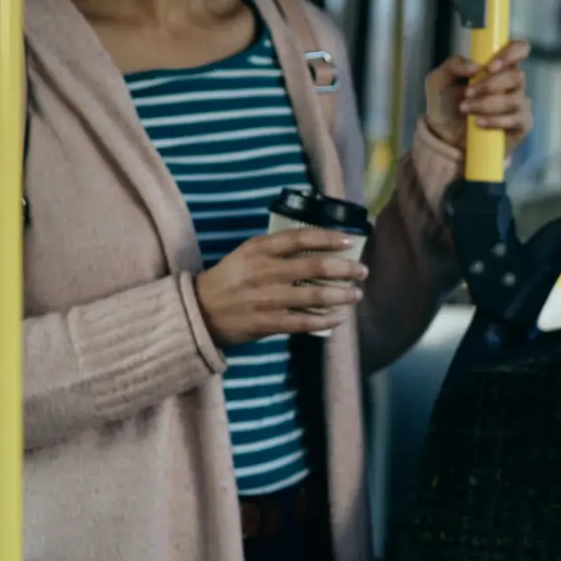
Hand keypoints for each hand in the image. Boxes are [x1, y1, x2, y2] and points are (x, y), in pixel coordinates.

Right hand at [195, 228, 365, 347]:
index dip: (329, 238)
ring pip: (313, 296)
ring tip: (356, 294)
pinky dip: (325, 321)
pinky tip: (339, 318)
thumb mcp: (246, 254)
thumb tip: (318, 248)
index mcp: (258, 249)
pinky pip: (303, 322)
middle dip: (344, 269)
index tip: (349, 241)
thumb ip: (276, 249)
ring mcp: (264, 299)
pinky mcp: (265, 323)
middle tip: (362, 271)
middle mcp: (263, 272)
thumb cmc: (229, 280)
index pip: (301, 237)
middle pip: (314, 267)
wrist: (198, 311)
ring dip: (341, 295)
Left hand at [423, 40, 532, 148]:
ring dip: (487, 104)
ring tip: (467, 109)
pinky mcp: (521, 124)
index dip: (511, 53)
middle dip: (489, 85)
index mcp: (497, 66)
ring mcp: (519, 103)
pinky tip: (478, 123)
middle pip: (517, 75)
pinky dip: (495, 121)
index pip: (519, 49)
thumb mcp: (439, 80)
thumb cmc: (445, 105)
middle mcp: (512, 82)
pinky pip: (516, 119)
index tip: (490, 67)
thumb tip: (476, 66)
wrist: (445, 137)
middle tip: (467, 93)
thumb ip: (453, 65)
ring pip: (515, 99)